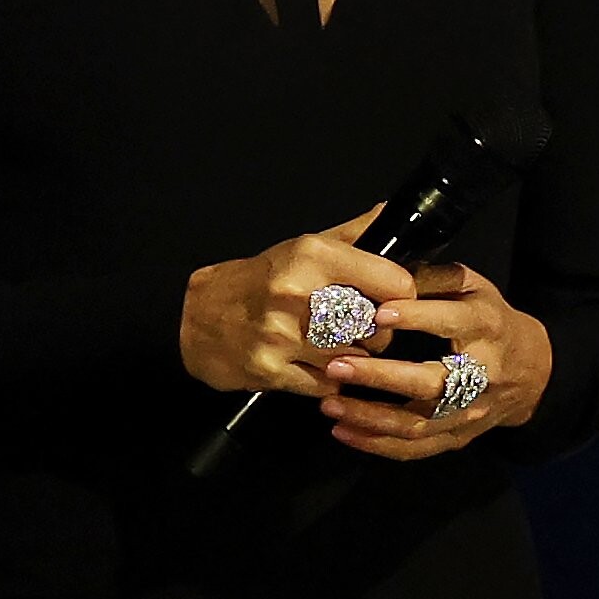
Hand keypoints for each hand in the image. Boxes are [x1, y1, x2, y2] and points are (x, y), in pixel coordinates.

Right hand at [179, 204, 408, 398]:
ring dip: (353, 358)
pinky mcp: (273, 372)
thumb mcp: (299, 247)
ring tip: (338, 346)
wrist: (196, 316)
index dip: (401, 295)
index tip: (394, 300)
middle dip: (377, 331)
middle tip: (364, 328)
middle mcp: (299, 293)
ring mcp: (285, 335)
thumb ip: (350, 234)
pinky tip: (318, 365)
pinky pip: (327, 384)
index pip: (390, 281)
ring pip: (354, 359)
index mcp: (312, 256)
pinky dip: (330, 379)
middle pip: (375, 325)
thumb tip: (388, 213)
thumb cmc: (255, 281)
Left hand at [315, 260, 552, 461]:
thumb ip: (433, 277)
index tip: (377, 313)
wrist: (532, 371)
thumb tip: (385, 270)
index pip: (450, 322)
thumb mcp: (472, 286)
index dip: (416, 317)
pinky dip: (377, 444)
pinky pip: (416, 448)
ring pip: (418, 423)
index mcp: (484, 326)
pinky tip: (343, 432)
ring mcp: (468, 412)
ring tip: (329, 404)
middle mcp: (480, 374)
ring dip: (370, 417)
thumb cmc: (490, 319)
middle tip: (337, 365)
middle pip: (431, 381)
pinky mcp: (458, 438)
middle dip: (381, 376)